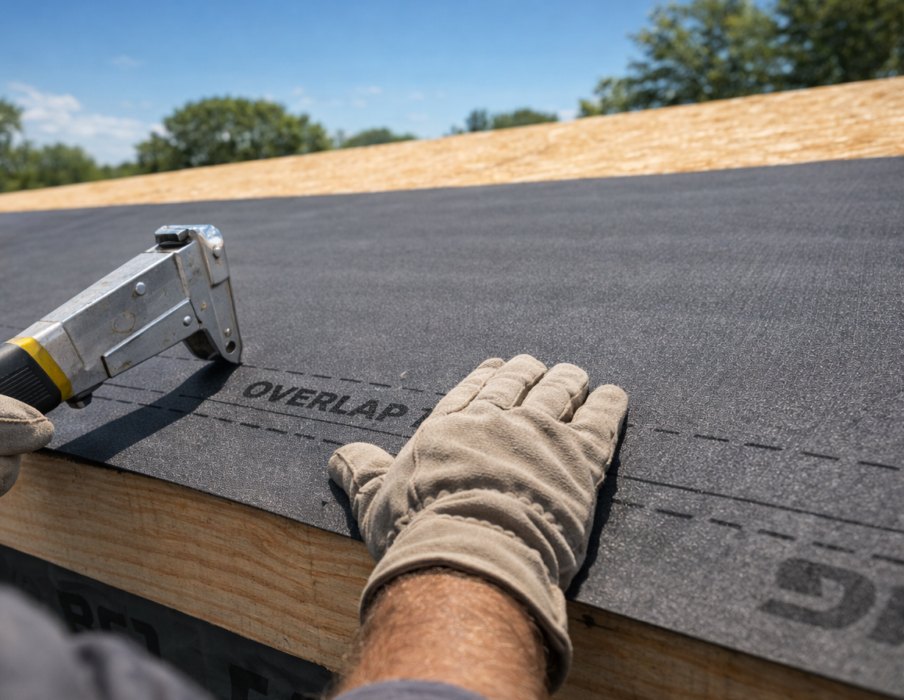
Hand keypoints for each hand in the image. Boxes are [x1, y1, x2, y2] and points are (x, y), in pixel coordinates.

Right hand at [328, 355, 626, 691]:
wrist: (470, 549)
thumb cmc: (416, 531)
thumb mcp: (374, 500)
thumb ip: (360, 472)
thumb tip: (339, 456)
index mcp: (447, 428)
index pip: (469, 393)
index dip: (485, 378)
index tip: (496, 366)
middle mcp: (494, 421)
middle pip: (515, 385)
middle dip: (528, 373)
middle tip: (538, 365)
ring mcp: (539, 435)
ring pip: (558, 394)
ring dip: (568, 381)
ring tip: (575, 374)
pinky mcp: (579, 458)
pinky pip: (600, 422)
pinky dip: (609, 405)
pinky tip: (614, 395)